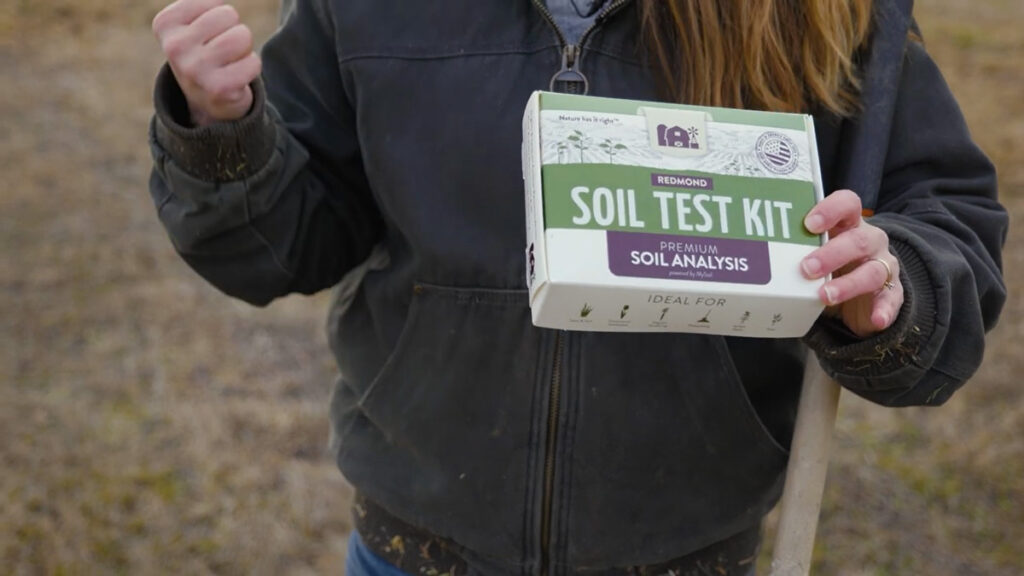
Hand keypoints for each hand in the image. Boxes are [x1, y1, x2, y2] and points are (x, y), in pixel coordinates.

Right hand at [152, 0, 261, 125]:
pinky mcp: (219, 88)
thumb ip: (205, 3)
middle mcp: (175, 47)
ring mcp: (195, 69)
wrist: (205, 102)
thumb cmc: (203, 53)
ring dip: (244, 48)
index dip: (218, 15)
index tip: (206, 35)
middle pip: (229, 15)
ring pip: (242, 36)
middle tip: (221, 51)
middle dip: (233, 30)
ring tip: (229, 61)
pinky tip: (236, 78)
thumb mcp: (192, 22)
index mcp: (165, 24)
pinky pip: (254, 62)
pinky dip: (251, 67)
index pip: (214, 0)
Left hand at [800, 190, 903, 337]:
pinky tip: (876, 319)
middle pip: (858, 240)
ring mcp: (883, 266)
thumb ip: (796, 252)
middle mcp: (869, 241)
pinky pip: (892, 299)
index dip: (830, 210)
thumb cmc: (830, 266)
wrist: (861, 296)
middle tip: (806, 268)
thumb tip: (757, 260)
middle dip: (831, 254)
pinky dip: (884, 310)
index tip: (809, 224)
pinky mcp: (892, 292)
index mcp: (849, 224)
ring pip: (873, 271)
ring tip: (825, 296)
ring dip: (848, 284)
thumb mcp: (814, 255)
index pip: (847, 204)